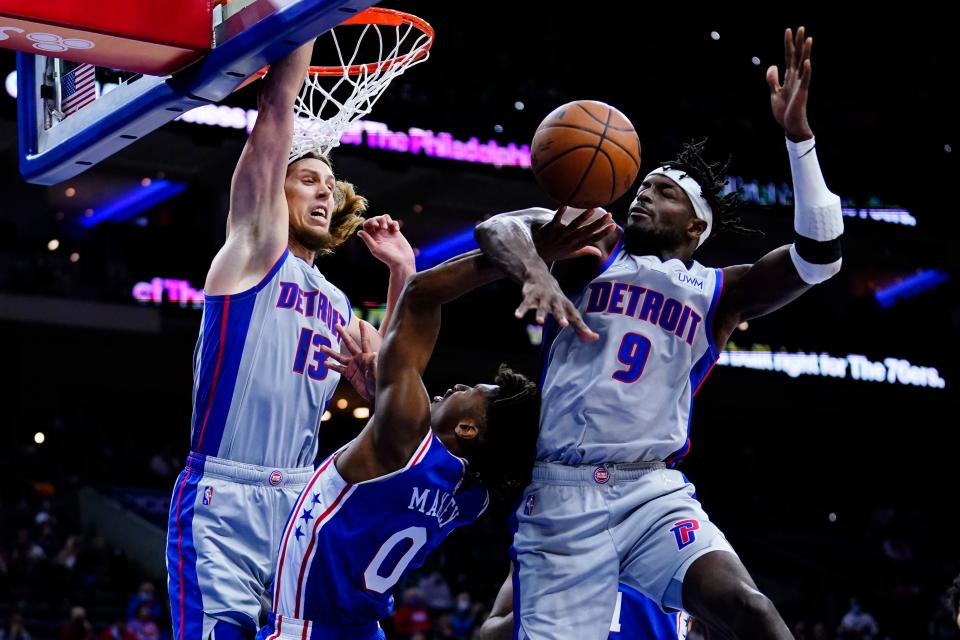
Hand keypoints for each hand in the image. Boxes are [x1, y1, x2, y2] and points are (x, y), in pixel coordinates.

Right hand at [320, 320, 377, 402]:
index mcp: (366, 356)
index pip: (364, 341)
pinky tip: (324, 363)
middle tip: (336, 325)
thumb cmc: (378, 382)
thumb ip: (374, 364)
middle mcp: (358, 358)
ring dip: (331, 352)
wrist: (375, 393)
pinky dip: (332, 366)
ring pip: (339, 357)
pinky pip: (338, 369)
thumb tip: (375, 354)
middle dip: (343, 335)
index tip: (361, 321)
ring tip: (321, 347)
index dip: (363, 331)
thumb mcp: (376, 373)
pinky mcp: (349, 374)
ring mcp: (352, 366)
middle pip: (349, 344)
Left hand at [358, 215, 415, 268]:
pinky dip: (394, 223)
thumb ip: (367, 239)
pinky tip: (396, 230)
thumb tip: (359, 232)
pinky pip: (393, 222)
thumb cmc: (389, 257)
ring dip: (386, 219)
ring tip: (389, 227)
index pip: (367, 225)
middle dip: (379, 219)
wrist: (402, 261)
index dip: (370, 222)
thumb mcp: (376, 249)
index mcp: (372, 238)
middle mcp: (379, 234)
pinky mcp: (396, 232)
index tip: (375, 225)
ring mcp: (388, 232)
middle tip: (384, 227)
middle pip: (375, 219)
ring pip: (384, 218)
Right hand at [515, 270, 598, 340]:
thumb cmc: (557, 299)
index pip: (576, 317)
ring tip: (539, 322)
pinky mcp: (530, 296)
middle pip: (559, 310)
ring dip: (540, 314)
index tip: (591, 336)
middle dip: (561, 317)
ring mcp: (542, 298)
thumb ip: (579, 326)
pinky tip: (517, 316)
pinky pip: (525, 304)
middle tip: (564, 325)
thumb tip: (594, 338)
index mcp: (566, 305)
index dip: (583, 327)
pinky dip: (521, 310)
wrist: (539, 275)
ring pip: (541, 307)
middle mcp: (555, 301)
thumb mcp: (568, 310)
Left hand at [533, 206, 614, 262]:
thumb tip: (599, 253)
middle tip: (609, 215)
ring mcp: (561, 234)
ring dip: (583, 218)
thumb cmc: (556, 252)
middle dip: (598, 224)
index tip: (613, 226)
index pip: (593, 239)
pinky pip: (556, 220)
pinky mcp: (551, 228)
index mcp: (577, 245)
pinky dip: (560, 213)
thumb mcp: (572, 253)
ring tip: (592, 210)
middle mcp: (570, 240)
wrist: (537, 252)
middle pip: (586, 232)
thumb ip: (586, 251)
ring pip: (573, 226)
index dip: (603, 233)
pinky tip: (565, 204)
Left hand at [766, 26, 814, 141]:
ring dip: (805, 52)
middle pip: (797, 56)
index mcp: (789, 77)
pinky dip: (806, 71)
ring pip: (803, 64)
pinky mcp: (802, 92)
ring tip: (808, 38)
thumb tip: (773, 64)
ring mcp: (800, 84)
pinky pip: (805, 80)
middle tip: (801, 27)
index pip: (788, 56)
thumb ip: (772, 79)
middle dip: (798, 42)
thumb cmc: (784, 111)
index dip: (788, 44)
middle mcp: (796, 78)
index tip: (788, 30)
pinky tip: (807, 61)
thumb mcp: (774, 93)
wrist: (789, 126)